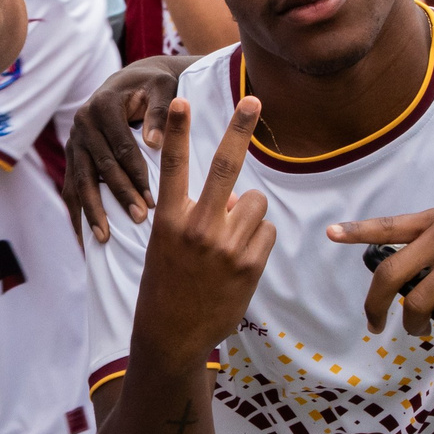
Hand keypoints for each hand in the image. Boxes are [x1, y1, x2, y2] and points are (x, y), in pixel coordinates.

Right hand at [66, 57, 185, 237]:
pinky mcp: (73, 155)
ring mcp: (74, 140)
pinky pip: (71, 187)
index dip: (137, 176)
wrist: (133, 80)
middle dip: (119, 196)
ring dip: (92, 210)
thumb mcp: (163, 89)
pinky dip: (77, 211)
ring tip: (104, 237)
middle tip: (139, 220)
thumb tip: (153, 143)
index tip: (154, 201)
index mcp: (103, 105)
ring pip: (81, 180)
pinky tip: (83, 236)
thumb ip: (160, 111)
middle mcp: (83, 122)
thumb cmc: (155, 86)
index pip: (121, 148)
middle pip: (100, 167)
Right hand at [129, 97, 275, 363]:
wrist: (171, 335)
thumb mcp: (168, 245)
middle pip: (225, 167)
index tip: (182, 99)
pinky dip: (258, 240)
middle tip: (253, 99)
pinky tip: (240, 261)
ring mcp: (226, 246)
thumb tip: (232, 196)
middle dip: (239, 128)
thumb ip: (196, 214)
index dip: (179, 130)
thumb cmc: (167, 283)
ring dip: (248, 214)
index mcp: (169, 220)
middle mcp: (197, 227)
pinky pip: (267, 232)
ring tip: (229, 241)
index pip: (174, 166)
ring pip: (255, 203)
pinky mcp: (249, 265)